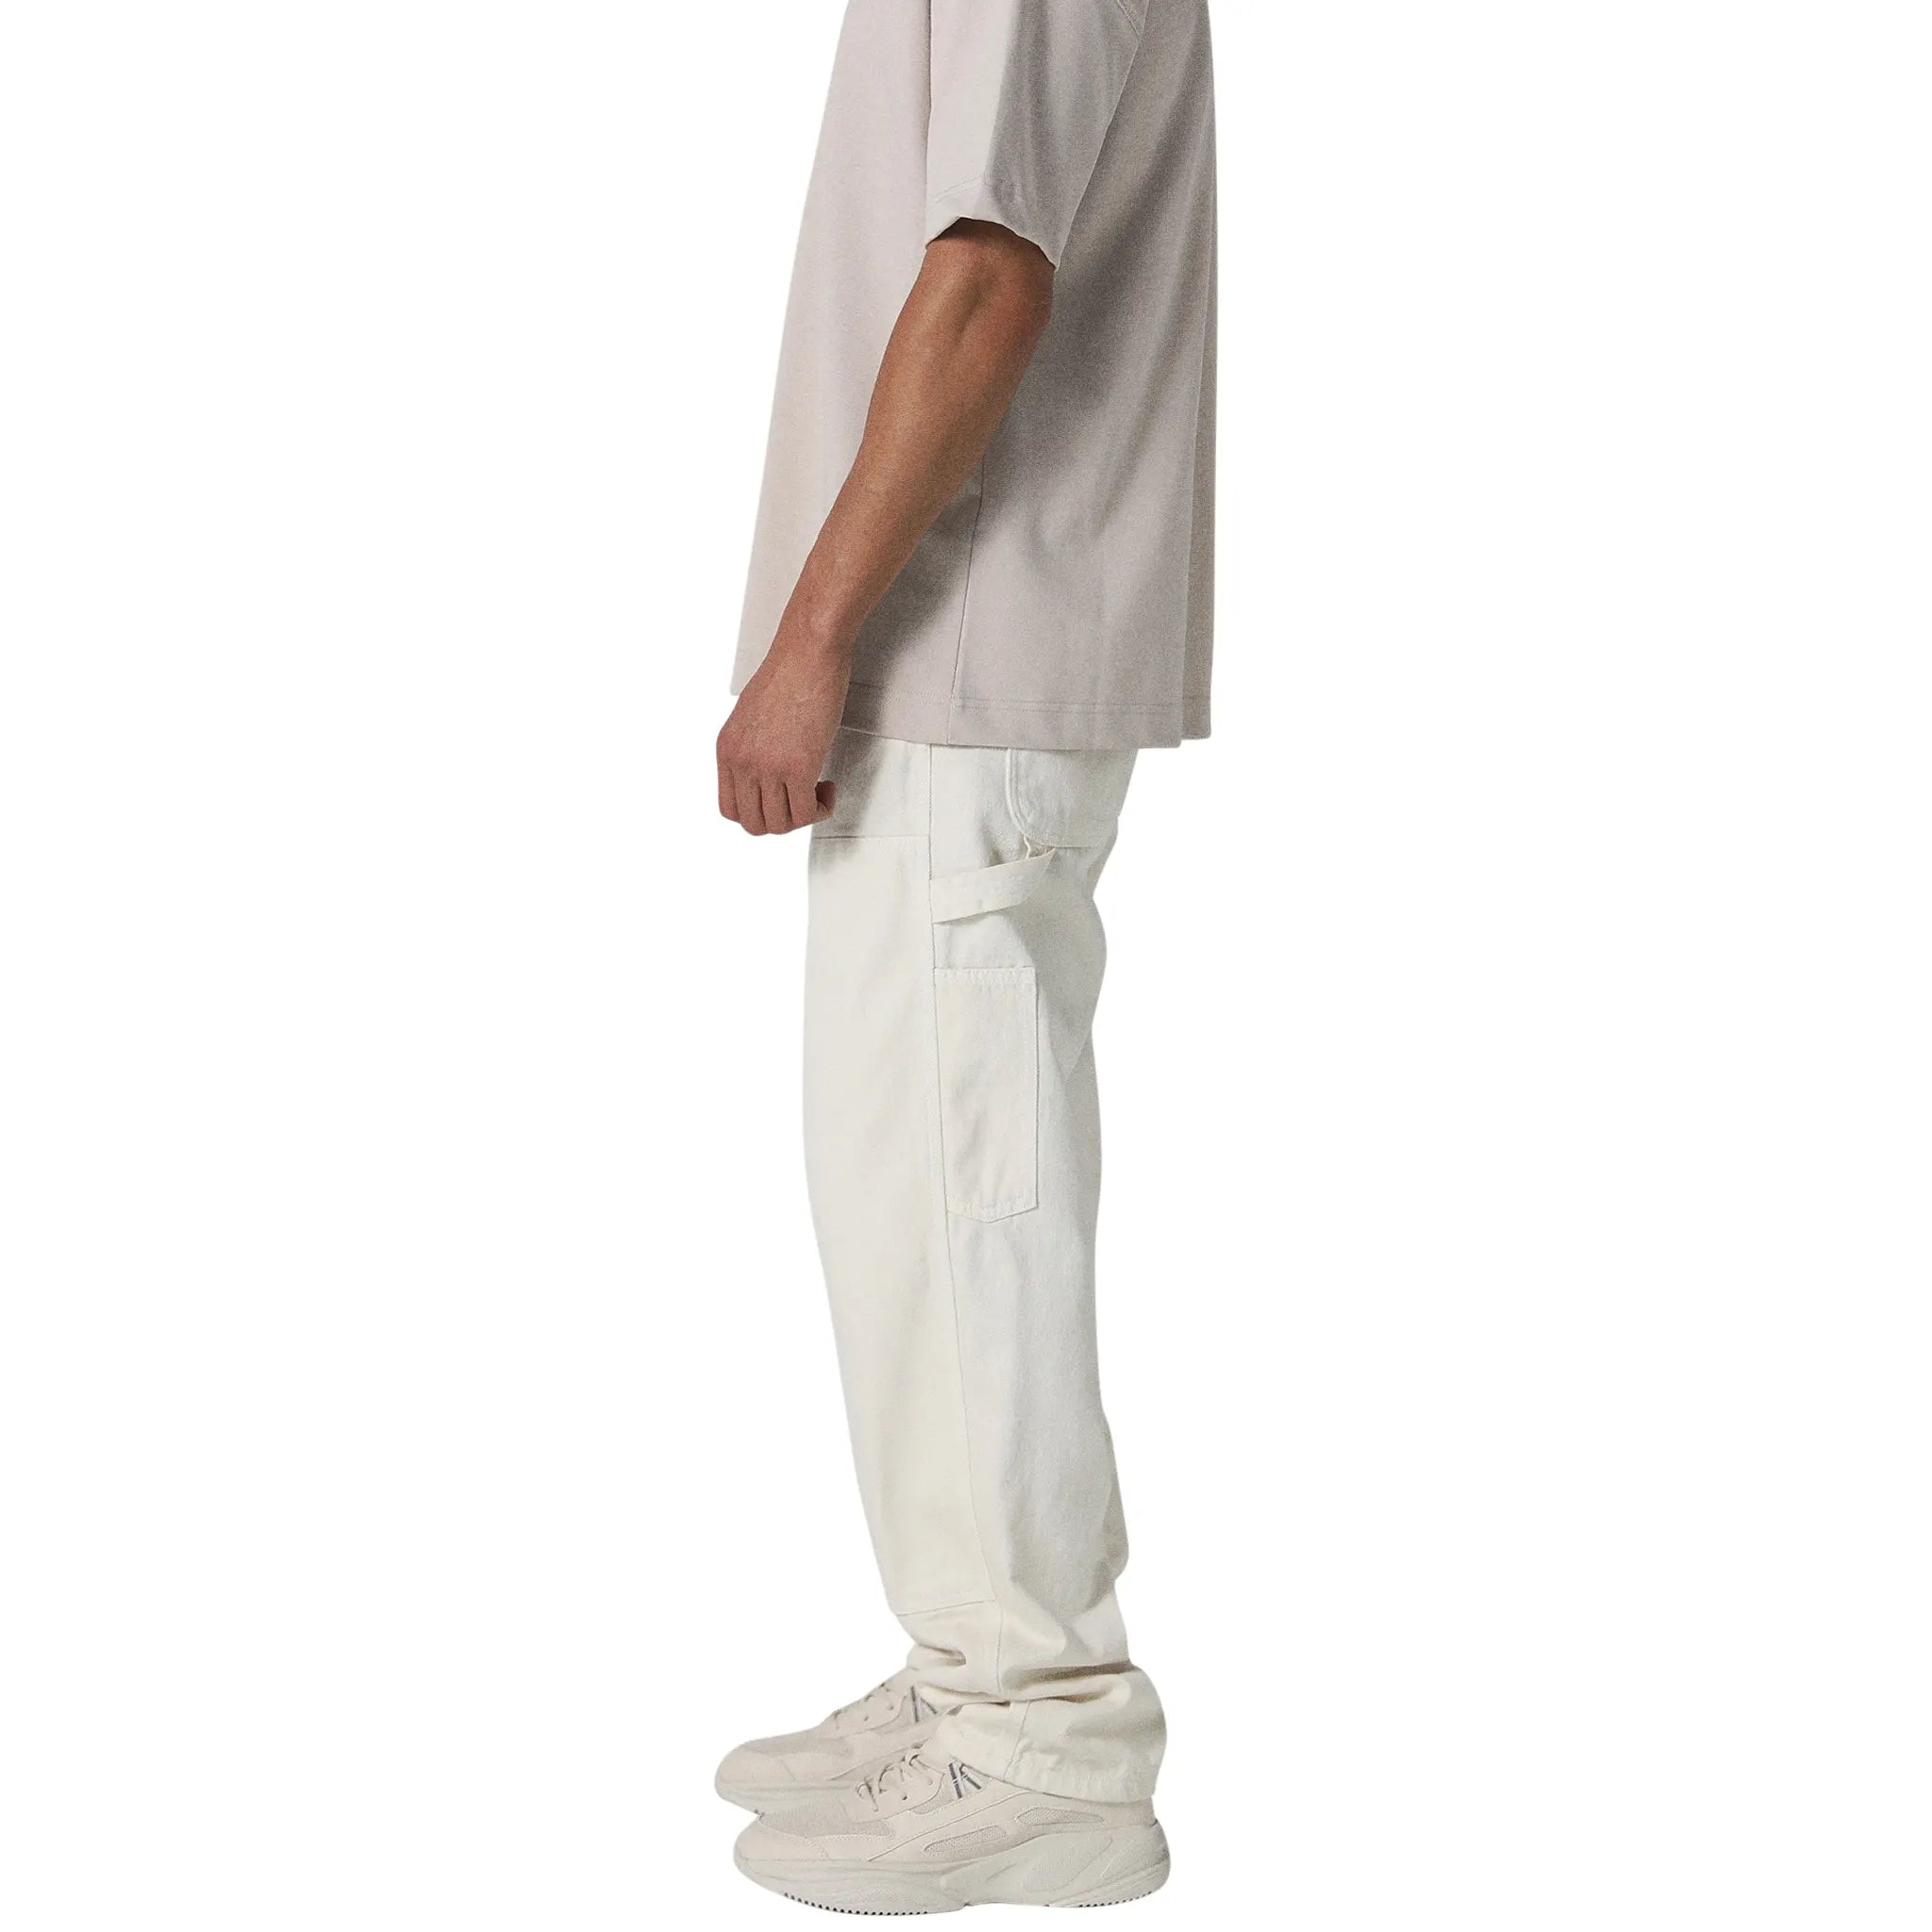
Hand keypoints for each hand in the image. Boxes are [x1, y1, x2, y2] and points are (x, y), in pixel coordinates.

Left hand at [716, 634, 849, 835]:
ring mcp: (768, 767)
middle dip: (782, 819)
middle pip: (754, 824)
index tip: (777, 800)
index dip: (757, 812)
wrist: (808, 652)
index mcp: (727, 750)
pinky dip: (821, 809)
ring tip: (817, 792)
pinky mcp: (799, 767)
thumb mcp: (751, 716)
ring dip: (803, 816)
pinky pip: (806, 812)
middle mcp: (742, 763)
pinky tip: (826, 788)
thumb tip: (767, 768)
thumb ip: (752, 747)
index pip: (729, 809)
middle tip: (800, 800)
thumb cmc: (789, 673)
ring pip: (781, 824)